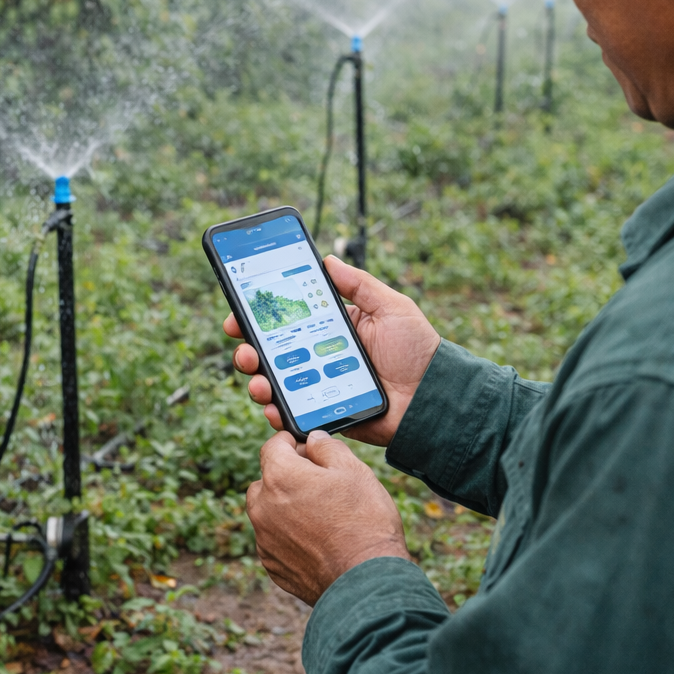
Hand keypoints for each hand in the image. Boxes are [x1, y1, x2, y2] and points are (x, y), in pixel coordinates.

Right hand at [224, 258, 440, 445]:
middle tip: (244, 347)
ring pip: (275, 384)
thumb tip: (328, 259)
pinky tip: (273, 407)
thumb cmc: (417, 350)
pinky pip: (293, 415)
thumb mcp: (391, 307)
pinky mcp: (324, 414)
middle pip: (271, 353)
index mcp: (331, 329)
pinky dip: (277, 412)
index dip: (259, 316)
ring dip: (257, 381)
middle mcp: (318, 358)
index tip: (239, 311)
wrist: (434, 397)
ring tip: (258, 380)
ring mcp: (318, 388)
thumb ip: (359, 284)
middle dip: (248, 349)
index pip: (287, 321)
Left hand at [246, 431, 410, 604]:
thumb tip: (313, 440)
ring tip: (320, 515)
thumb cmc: (364, 522)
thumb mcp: (354, 471)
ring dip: (285, 507)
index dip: (291, 442)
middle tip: (318, 484)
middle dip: (287, 476)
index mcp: (279, 477)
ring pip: (268, 511)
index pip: (273, 446)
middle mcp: (262, 506)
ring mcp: (264, 538)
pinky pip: (274, 539)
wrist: (366, 581)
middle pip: (267, 480)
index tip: (305, 447)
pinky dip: (289, 536)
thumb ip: (327, 448)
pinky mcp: (271, 564)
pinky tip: (317, 541)